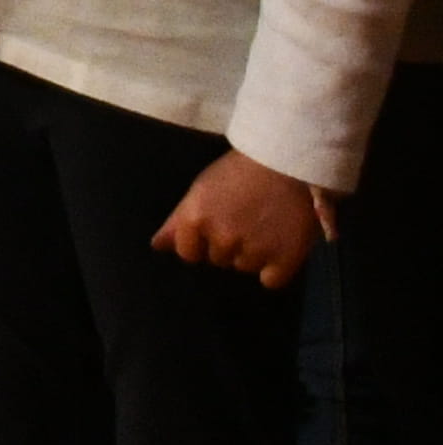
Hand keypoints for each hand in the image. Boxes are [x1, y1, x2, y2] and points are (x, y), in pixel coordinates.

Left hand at [152, 149, 331, 286]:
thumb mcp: (201, 190)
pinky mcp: (285, 260)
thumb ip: (177, 221)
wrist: (287, 164)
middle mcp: (222, 238)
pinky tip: (279, 244)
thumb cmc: (238, 172)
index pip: (187, 252)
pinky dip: (275, 268)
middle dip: (227, 244)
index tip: (215, 225)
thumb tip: (157, 246)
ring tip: (264, 226)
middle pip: (217, 260)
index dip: (199, 242)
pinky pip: (270, 281)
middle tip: (244, 220)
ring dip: (252, 254)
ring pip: (244, 267)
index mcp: (196, 219)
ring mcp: (254, 251)